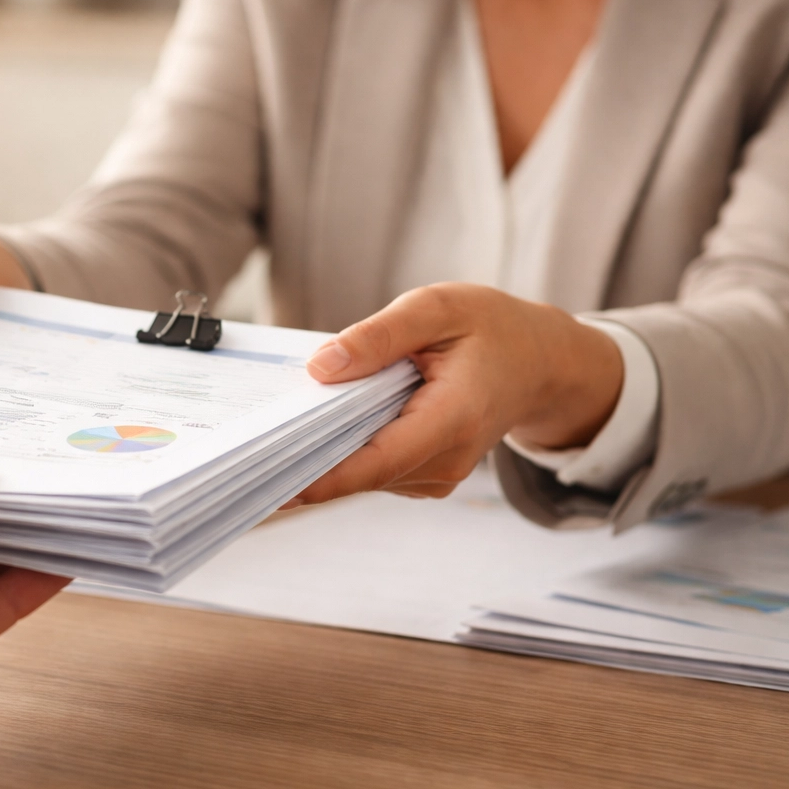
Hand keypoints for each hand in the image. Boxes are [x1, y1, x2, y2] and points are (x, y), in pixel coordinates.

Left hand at [293, 283, 623, 503]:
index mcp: (452, 419)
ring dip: (323, 451)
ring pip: (362, 474)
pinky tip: (326, 422)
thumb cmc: (492, 329)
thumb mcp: (436, 308)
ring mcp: (437, 476)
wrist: (540, 362)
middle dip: (305, 458)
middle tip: (247, 447)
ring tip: (283, 424)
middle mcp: (446, 461)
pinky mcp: (425, 477)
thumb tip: (321, 368)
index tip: (268, 480)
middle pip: (360, 473)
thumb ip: (377, 337)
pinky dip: (345, 449)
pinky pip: (373, 470)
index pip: (373, 462)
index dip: (319, 476)